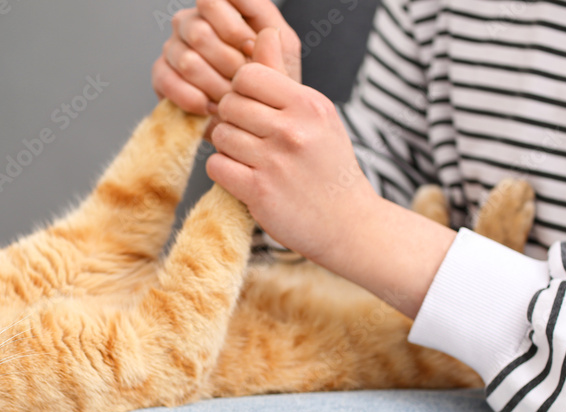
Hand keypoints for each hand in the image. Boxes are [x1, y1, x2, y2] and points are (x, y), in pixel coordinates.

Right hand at [152, 0, 301, 116]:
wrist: (244, 122)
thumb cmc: (264, 86)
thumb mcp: (281, 62)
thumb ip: (274, 46)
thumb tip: (264, 34)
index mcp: (222, 9)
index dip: (234, 28)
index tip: (250, 49)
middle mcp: (193, 22)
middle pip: (200, 32)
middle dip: (228, 64)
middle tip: (243, 82)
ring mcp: (174, 47)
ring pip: (187, 61)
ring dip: (214, 86)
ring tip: (231, 99)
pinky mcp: (161, 74)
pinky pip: (169, 83)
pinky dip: (194, 100)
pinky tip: (211, 108)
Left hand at [207, 28, 375, 264]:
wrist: (349, 225)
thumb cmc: (330, 169)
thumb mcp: (317, 117)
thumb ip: (284, 79)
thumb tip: (264, 32)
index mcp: (309, 104)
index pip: (248, 75)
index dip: (241, 90)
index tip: (251, 109)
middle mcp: (293, 129)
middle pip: (229, 105)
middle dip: (231, 120)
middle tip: (247, 137)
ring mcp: (275, 161)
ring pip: (219, 135)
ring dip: (226, 148)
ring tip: (248, 159)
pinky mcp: (259, 192)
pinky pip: (216, 166)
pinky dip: (223, 172)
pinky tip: (243, 178)